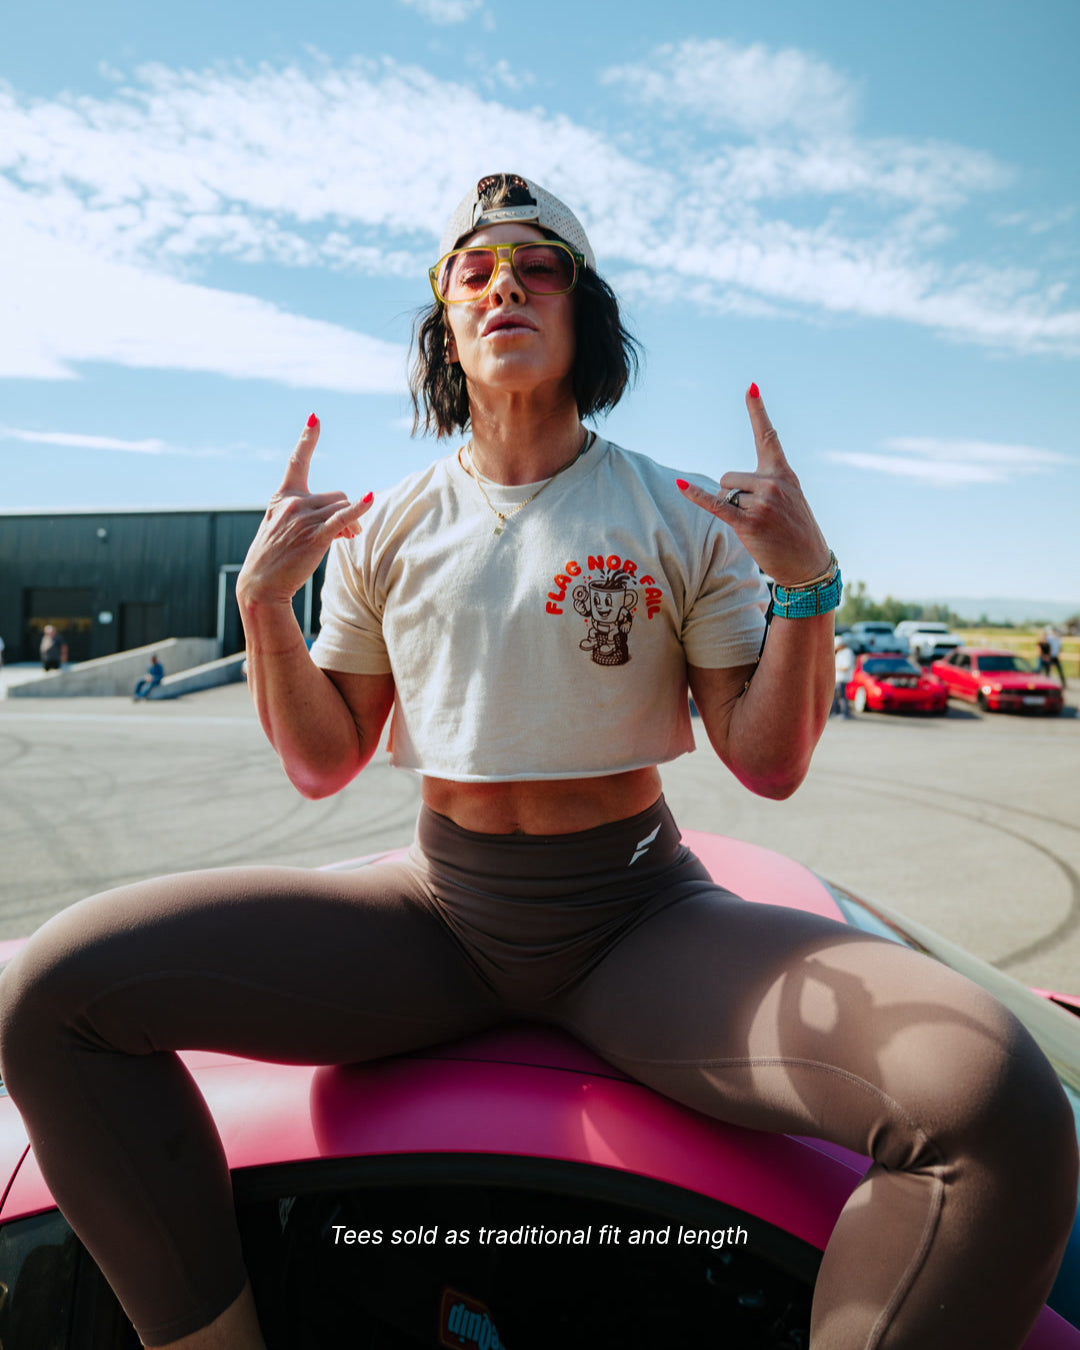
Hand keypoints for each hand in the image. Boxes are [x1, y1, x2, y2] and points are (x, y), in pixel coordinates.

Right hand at [237, 415, 372, 607]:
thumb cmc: (273, 558)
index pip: (296, 462)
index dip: (307, 439)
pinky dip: (358, 510)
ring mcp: (304, 519)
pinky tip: (369, 500)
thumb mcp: (285, 529)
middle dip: (344, 511)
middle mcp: (293, 503)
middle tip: (347, 533)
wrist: (261, 584)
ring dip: (351, 523)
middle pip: (335, 494)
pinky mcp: (316, 536)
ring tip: (348, 538)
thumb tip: (346, 524)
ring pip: (342, 507)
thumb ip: (310, 518)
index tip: (315, 418)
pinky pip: (342, 517)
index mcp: (282, 497)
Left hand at [678, 384, 830, 586]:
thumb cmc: (796, 532)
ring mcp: (762, 502)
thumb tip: (729, 485)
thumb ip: (768, 483)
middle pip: (729, 475)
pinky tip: (682, 487)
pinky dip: (699, 497)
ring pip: (725, 493)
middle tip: (754, 516)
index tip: (750, 386)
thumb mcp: (790, 499)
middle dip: (732, 494)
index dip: (757, 410)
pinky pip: (717, 505)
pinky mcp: (749, 522)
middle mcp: (773, 483)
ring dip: (731, 509)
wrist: (809, 563)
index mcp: (783, 473)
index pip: (768, 437)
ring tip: (755, 526)